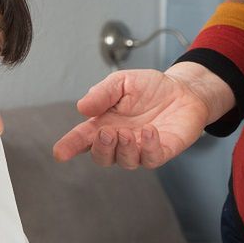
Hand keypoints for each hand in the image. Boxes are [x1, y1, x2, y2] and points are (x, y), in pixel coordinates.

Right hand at [51, 65, 224, 168]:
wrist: (183, 90)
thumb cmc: (150, 88)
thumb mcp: (122, 81)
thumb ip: (102, 93)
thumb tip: (81, 108)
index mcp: (105, 123)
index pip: (83, 138)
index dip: (70, 146)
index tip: (60, 152)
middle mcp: (120, 140)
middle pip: (102, 156)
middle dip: (101, 148)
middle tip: (106, 132)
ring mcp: (140, 149)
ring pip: (125, 161)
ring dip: (123, 148)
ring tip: (127, 132)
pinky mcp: (161, 152)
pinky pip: (151, 158)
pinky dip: (148, 148)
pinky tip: (149, 132)